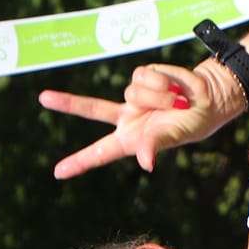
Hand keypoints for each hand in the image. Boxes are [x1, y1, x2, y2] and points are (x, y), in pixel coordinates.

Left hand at [39, 62, 241, 179]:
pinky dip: (161, 82)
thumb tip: (145, 163)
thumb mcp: (172, 137)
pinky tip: (173, 88)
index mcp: (130, 139)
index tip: (58, 172)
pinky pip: (142, 76)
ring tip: (176, 103)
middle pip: (91, 109)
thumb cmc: (190, 125)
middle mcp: (126, 118)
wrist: (206, 100)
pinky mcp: (141, 77)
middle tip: (43, 98)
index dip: (79, 162)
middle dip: (67, 103)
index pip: (99, 152)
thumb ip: (154, 145)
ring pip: (132, 91)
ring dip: (159, 97)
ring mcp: (132, 96)